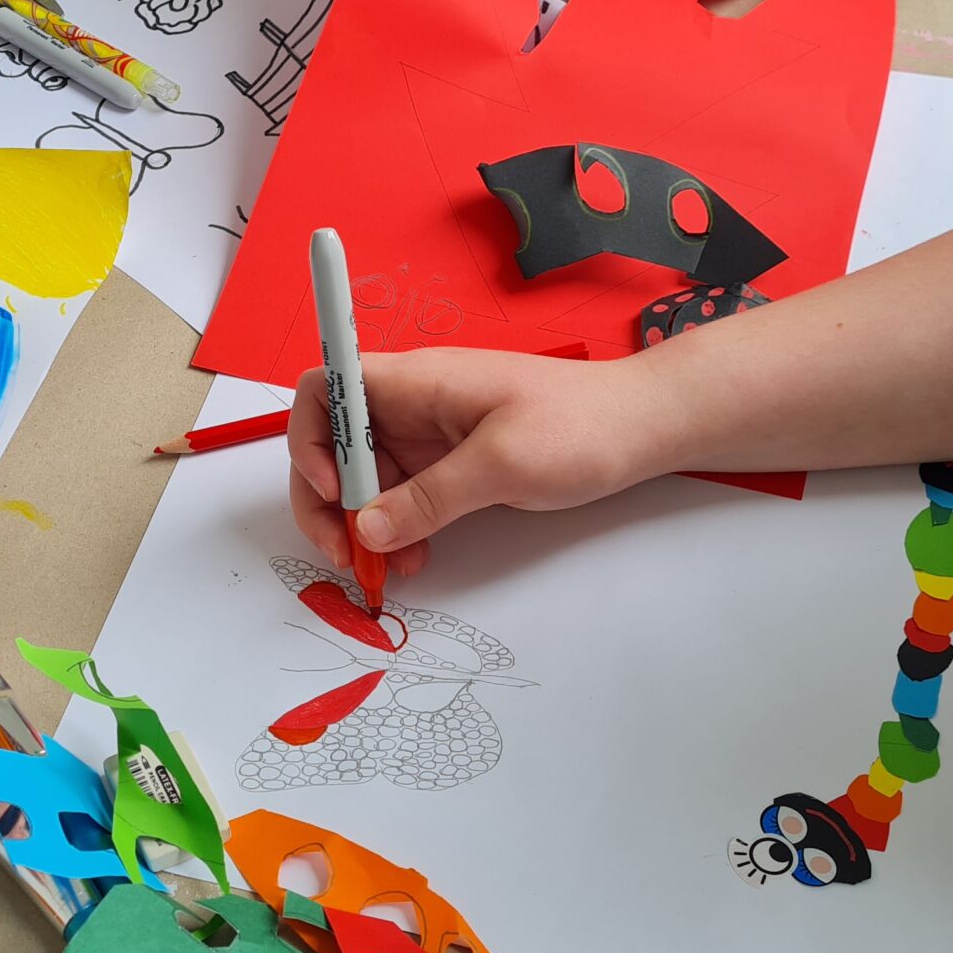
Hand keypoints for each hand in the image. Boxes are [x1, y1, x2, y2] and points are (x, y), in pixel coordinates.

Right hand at [287, 349, 667, 572]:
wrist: (642, 426)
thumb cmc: (579, 427)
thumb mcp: (503, 465)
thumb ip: (430, 498)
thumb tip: (367, 531)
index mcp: (415, 382)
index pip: (325, 389)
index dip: (310, 439)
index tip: (337, 492)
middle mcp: (411, 403)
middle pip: (334, 443)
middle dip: (328, 500)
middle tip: (346, 556)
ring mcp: (430, 433)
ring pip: (366, 476)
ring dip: (364, 523)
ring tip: (387, 569)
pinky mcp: (452, 461)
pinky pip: (403, 493)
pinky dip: (398, 526)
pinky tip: (416, 557)